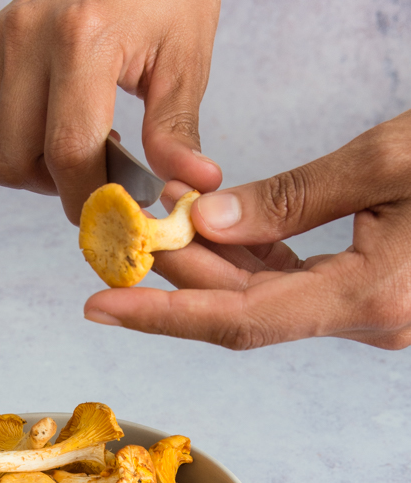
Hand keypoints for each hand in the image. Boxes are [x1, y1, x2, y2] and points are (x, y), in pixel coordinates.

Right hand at [0, 0, 256, 223]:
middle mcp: (28, 36)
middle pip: (13, 161)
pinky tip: (57, 124)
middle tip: (97, 176)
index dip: (89, 200)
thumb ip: (177, 133)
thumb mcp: (187, 63)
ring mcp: (1, 37)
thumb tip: (192, 189)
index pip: (67, 152)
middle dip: (56, 188)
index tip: (116, 215)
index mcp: (83, 39)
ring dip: (30, 169)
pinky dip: (14, 141)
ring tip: (77, 148)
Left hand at [84, 110, 410, 349]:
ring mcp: (371, 313)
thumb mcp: (387, 161)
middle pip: (246, 310)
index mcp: (372, 299)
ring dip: (210, 268)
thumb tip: (209, 222)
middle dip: (179, 276)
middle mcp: (369, 321)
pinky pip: (294, 286)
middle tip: (123, 236)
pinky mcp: (373, 294)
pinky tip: (215, 232)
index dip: (164, 316)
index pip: (241, 320)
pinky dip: (250, 262)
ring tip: (158, 226)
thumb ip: (291, 199)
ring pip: (266, 300)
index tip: (100, 307)